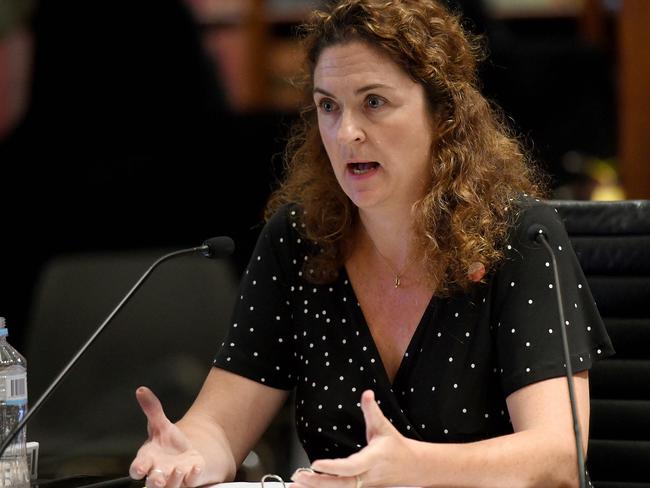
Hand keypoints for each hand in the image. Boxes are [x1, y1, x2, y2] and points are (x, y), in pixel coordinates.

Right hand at [129, 387, 206, 487]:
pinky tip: (196, 467)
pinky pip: (191, 482)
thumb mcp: (161, 424)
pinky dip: (193, 476)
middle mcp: (159, 473)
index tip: (141, 468)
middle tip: (159, 476)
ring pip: (171, 485)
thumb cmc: (168, 443)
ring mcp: (174, 479)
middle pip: (153, 483)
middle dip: (155, 481)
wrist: (186, 453)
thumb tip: (141, 390)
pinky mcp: (190, 480)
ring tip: (179, 467)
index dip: (138, 469)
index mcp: (148, 460)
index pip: (137, 469)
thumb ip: (152, 409)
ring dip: (175, 478)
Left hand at [292, 390, 418, 487]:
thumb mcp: (384, 427)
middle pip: (341, 485)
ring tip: (295, 485)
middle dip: (318, 483)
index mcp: (372, 460)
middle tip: (298, 477)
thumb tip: (366, 393)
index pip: (351, 467)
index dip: (333, 467)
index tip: (316, 464)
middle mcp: (367, 476)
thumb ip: (372, 411)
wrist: (413, 467)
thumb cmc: (396, 447)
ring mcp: (363, 486)